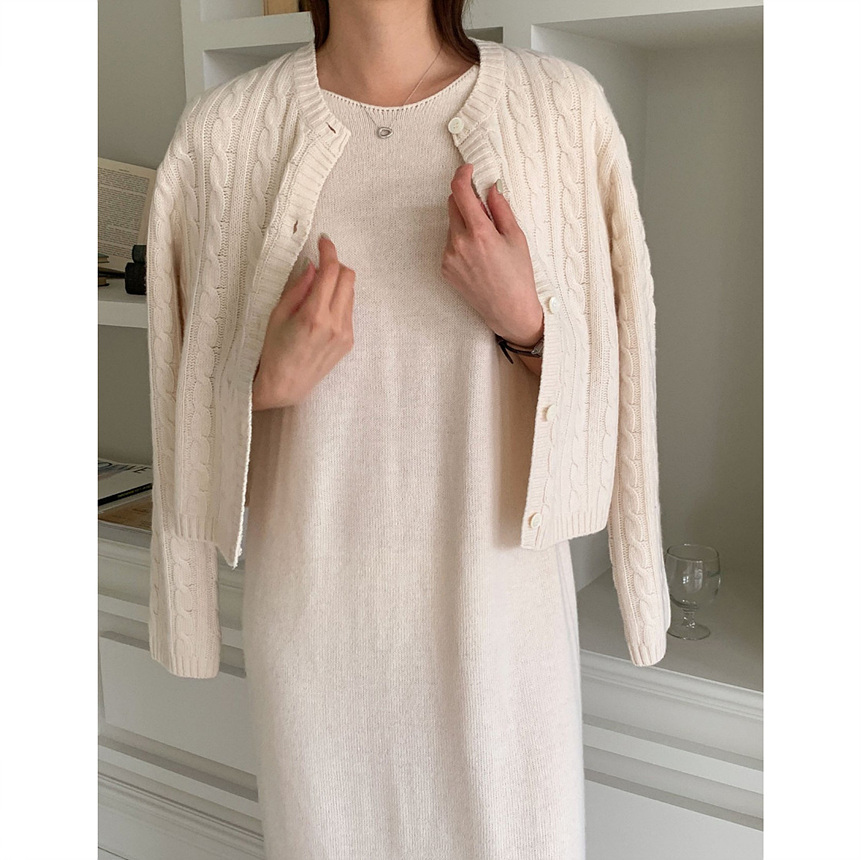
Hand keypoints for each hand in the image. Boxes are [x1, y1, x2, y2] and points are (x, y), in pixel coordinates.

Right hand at [252, 234, 354, 410]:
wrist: (286, 385)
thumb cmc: (274, 351)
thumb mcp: (277, 315)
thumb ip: (298, 288)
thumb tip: (313, 267)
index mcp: (314, 315)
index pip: (331, 272)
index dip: (329, 251)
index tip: (323, 241)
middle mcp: (335, 324)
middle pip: (348, 278)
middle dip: (336, 264)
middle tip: (320, 263)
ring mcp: (345, 334)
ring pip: (351, 293)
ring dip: (338, 283)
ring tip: (318, 289)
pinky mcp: (349, 341)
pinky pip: (348, 310)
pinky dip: (338, 301)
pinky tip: (321, 310)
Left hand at [442, 163, 543, 346]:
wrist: (509, 311)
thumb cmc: (518, 276)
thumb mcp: (516, 237)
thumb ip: (501, 209)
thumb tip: (490, 188)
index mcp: (479, 233)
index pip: (460, 192)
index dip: (462, 175)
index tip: (468, 169)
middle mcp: (458, 243)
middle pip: (452, 205)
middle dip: (466, 200)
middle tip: (486, 210)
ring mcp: (449, 257)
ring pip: (451, 225)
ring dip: (465, 223)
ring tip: (486, 244)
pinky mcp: (445, 268)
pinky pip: (449, 244)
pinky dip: (461, 241)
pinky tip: (479, 257)